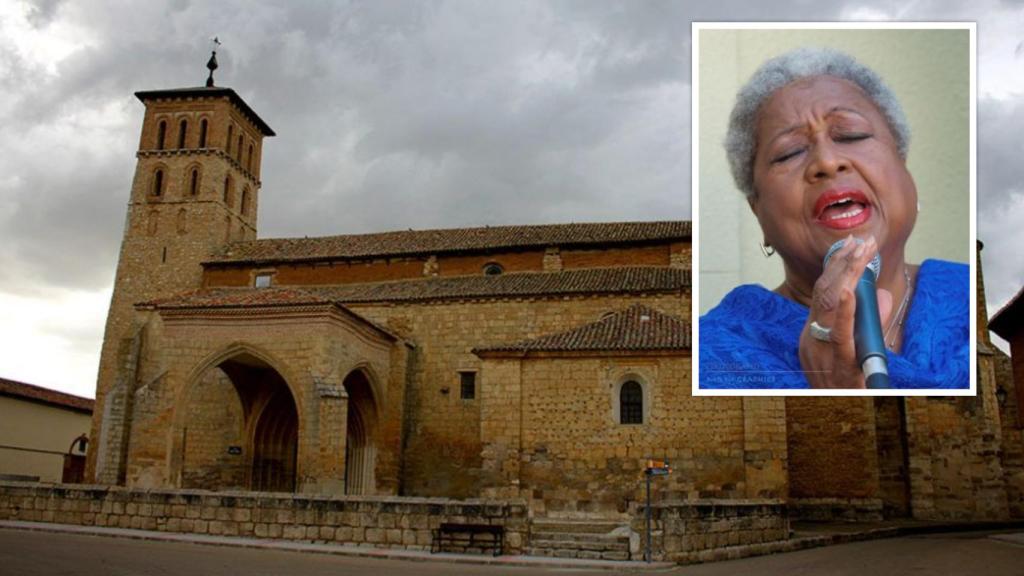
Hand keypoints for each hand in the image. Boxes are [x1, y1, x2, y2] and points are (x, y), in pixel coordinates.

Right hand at [799, 235, 892, 388]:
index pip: (821, 292)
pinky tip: (850, 289)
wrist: (837, 418)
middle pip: (824, 292)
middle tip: (860, 240)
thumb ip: (871, 322)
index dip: (835, 266)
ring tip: (862, 252)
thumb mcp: (856, 350)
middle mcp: (812, 337)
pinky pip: (839, 333)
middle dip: (843, 263)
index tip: (849, 244)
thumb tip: (884, 294)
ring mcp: (822, 350)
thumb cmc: (847, 388)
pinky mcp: (838, 363)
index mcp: (812, 333)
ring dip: (848, 275)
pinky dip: (845, 309)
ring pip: (829, 305)